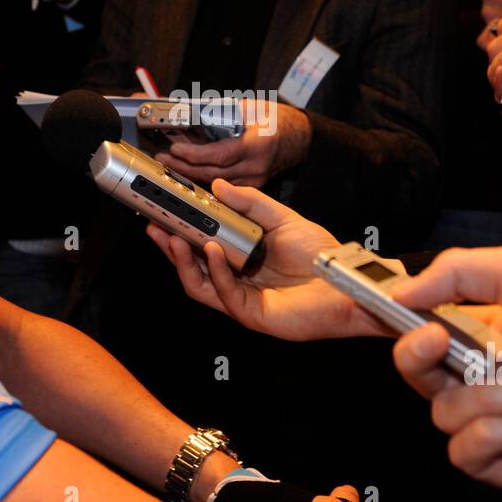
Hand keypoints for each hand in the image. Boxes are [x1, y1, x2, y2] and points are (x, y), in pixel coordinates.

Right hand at [145, 178, 389, 339]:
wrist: (346, 281)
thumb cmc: (319, 255)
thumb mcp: (281, 218)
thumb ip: (250, 203)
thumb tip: (217, 186)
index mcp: (241, 260)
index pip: (201, 247)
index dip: (181, 232)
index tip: (165, 213)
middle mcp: (237, 281)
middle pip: (193, 268)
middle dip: (171, 248)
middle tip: (155, 226)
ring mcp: (242, 300)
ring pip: (200, 285)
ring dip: (184, 260)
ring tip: (174, 237)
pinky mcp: (252, 314)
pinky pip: (224, 294)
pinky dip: (215, 271)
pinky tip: (211, 250)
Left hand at [157, 100, 311, 187]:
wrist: (299, 137)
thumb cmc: (275, 120)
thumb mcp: (250, 108)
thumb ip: (222, 112)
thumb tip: (190, 113)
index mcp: (258, 144)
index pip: (220, 154)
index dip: (195, 154)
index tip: (175, 148)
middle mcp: (256, 166)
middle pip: (212, 173)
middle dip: (183, 167)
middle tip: (163, 158)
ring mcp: (254, 180)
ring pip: (215, 182)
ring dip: (190, 174)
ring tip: (169, 163)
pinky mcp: (251, 187)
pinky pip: (223, 186)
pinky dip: (203, 178)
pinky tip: (188, 172)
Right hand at [389, 246, 501, 501]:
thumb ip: (456, 271)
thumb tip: (401, 291)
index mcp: (498, 331)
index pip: (428, 328)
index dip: (400, 324)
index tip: (381, 311)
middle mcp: (496, 377)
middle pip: (421, 372)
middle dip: (418, 355)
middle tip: (438, 342)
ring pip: (444, 412)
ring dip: (487, 397)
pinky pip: (464, 453)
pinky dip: (494, 434)